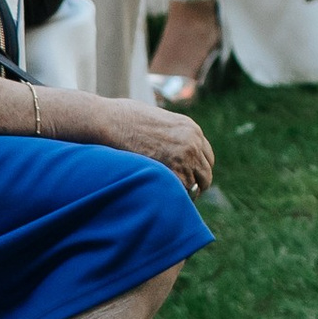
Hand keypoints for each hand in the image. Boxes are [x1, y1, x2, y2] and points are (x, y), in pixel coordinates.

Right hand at [76, 90, 215, 196]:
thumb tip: (168, 151)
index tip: (190, 178)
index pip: (206, 156)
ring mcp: (185, 156)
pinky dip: (175, 197)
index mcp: (191, 129)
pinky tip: (164, 197)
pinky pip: (183, 191)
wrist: (111, 121)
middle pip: (206, 173)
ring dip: (185, 193)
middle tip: (184, 195)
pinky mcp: (173, 169)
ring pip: (195, 185)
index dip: (198, 169)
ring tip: (171, 199)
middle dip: (196, 184)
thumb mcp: (157, 121)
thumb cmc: (125, 119)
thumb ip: (170, 136)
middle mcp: (193, 142)